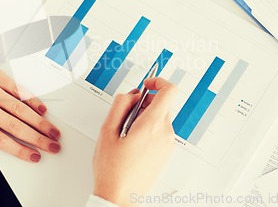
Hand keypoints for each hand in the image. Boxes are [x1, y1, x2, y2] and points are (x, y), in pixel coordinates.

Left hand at [0, 34, 60, 162]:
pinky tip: (42, 109)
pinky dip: (32, 100)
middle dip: (37, 139)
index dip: (20, 150)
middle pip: (15, 126)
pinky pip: (18, 90)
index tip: (34, 156)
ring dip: (39, 122)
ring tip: (52, 131)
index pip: (0, 139)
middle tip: (52, 146)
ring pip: (20, 109)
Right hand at [92, 78, 176, 205]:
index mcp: (152, 125)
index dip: (158, 82)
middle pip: (162, 104)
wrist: (119, 196)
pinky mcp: (166, 153)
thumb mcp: (107, 130)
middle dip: (144, 103)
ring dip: (145, 117)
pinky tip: (132, 142)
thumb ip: (120, 105)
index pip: (169, 91)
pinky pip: (160, 131)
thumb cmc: (112, 169)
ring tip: (126, 133)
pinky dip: (148, 129)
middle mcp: (165, 134)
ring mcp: (167, 144)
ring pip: (160, 117)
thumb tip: (132, 94)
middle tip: (126, 115)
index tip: (146, 84)